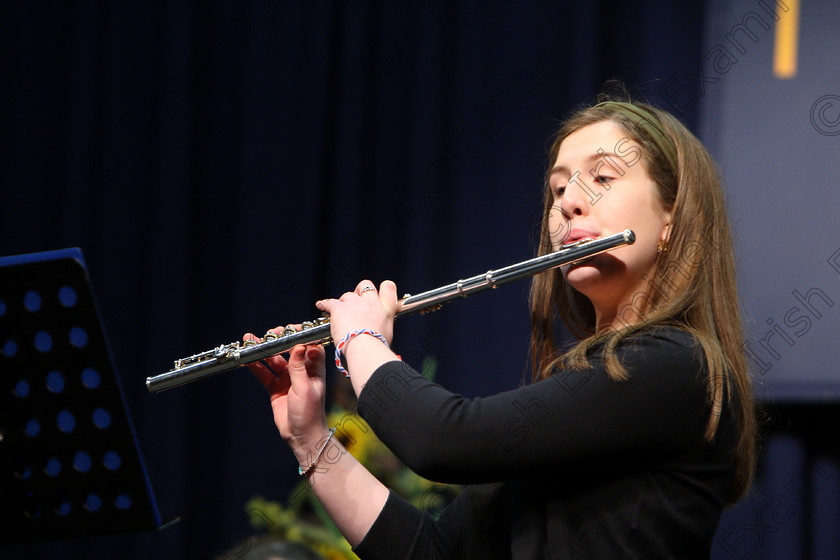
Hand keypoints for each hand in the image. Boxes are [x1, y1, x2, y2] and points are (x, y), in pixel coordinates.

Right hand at [245, 326, 328, 460]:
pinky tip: (246, 359)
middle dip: (277, 341)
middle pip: (288, 350)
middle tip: (267, 334)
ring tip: (250, 341)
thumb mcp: (304, 388)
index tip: (288, 329)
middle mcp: (301, 371)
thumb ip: (299, 367)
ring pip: (274, 360)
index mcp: (314, 369)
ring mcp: (287, 379)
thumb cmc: (310, 414)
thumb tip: (299, 345)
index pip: (308, 345)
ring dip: (263, 351)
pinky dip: (256, 367)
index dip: (299, 335)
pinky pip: (264, 374)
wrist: (301, 436)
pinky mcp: (276, 388)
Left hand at [316, 280, 398, 346]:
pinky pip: (330, 302)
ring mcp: (355, 303)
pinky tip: (321, 305)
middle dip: (360, 291)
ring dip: (344, 302)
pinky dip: (324, 304)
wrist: (365, 348)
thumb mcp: (388, 333)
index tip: (378, 294)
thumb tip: (379, 327)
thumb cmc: (377, 345)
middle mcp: (371, 302)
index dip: (384, 288)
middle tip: (357, 302)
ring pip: (348, 295)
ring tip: (340, 311)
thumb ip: (383, 325)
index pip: (388, 287)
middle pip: (365, 285)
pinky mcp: (339, 308)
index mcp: (386, 308)